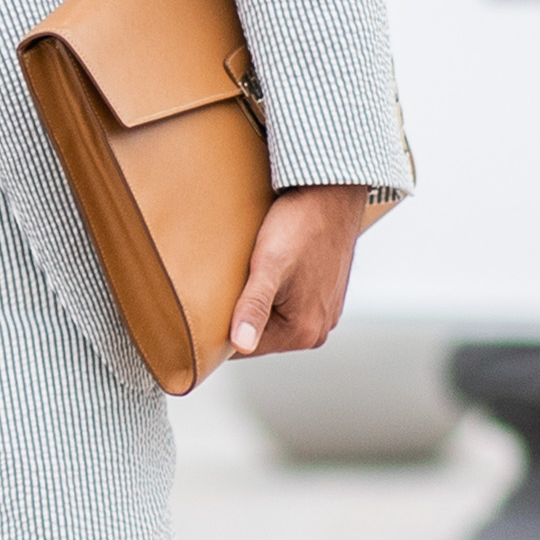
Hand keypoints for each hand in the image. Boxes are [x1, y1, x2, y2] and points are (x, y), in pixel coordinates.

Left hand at [226, 183, 377, 360]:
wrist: (332, 192)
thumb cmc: (301, 224)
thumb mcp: (268, 265)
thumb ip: (253, 307)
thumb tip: (242, 344)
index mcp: (303, 332)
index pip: (243, 348)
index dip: (220, 327)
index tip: (208, 304)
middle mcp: (318, 329)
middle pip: (260, 334)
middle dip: (241, 313)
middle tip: (230, 281)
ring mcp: (325, 312)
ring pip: (273, 317)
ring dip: (258, 300)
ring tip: (250, 272)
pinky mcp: (326, 295)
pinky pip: (289, 302)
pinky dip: (275, 290)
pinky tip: (270, 268)